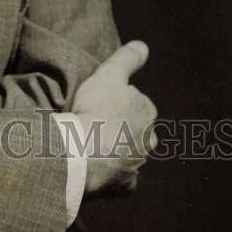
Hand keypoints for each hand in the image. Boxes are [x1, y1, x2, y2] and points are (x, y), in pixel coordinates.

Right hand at [72, 40, 157, 197]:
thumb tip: (143, 46)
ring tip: (92, 145)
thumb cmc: (95, 110)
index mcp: (147, 111)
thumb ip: (127, 59)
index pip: (137, 102)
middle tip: (96, 124)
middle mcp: (149, 139)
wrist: (83, 154)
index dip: (119, 101)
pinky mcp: (125, 186)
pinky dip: (110, 173)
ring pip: (129, 154)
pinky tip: (94, 167)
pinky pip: (119, 178)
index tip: (101, 102)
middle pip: (137, 130)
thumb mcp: (109, 75)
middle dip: (122, 127)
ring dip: (116, 150)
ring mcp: (138, 164)